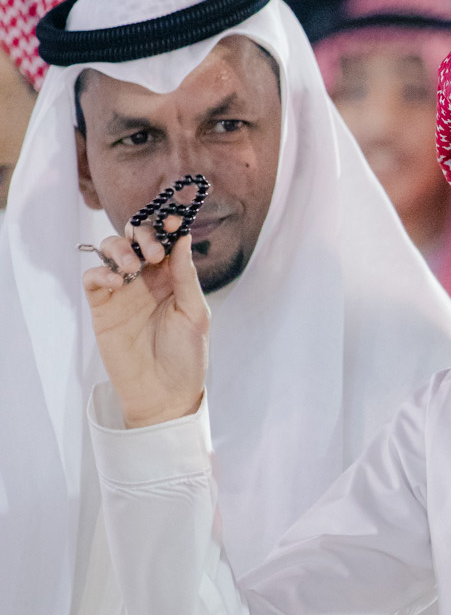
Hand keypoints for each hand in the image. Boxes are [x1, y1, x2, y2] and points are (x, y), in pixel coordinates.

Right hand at [81, 221, 208, 426]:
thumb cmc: (185, 356)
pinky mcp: (102, 307)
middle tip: (152, 254)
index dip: (166, 226)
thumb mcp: (195, 313)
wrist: (164, 393)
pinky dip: (101, 272)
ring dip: (119, 249)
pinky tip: (117, 281)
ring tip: (133, 268)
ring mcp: (122, 291)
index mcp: (172, 278)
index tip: (172, 220)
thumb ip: (186, 276)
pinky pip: (92, 278)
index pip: (165, 240)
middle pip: (135, 239)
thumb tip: (182, 237)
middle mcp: (147, 280)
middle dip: (142, 235)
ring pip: (110, 251)